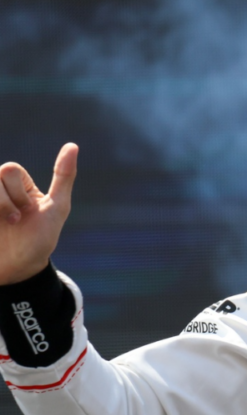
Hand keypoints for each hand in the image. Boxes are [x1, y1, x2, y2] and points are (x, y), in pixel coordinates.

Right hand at [0, 143, 77, 285]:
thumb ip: (64, 176)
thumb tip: (72, 145)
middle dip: (5, 200)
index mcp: (18, 186)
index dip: (18, 191)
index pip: (10, 169)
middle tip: (15, 221)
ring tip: (5, 225)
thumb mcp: (57, 207)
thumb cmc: (40, 239)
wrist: (19, 269)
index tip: (28, 210)